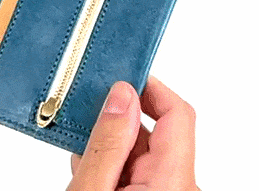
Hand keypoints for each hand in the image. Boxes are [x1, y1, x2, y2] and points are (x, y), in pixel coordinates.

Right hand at [68, 76, 197, 190]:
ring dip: (112, 144)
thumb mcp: (92, 189)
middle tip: (86, 112)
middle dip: (119, 119)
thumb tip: (121, 97)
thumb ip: (108, 144)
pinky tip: (87, 169)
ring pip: (144, 152)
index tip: (119, 78)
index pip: (177, 113)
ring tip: (79, 148)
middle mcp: (179, 186)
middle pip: (156, 132)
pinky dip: (114, 164)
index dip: (149, 88)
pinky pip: (140, 172)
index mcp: (172, 181)